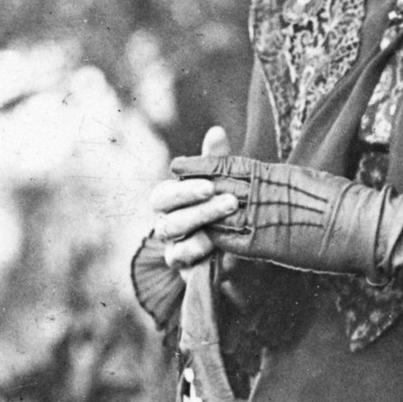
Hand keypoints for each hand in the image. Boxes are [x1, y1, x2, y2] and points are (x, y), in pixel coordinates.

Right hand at [149, 125, 244, 268]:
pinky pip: (185, 266)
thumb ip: (216, 161)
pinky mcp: (186, 270)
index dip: (184, 192)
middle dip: (199, 211)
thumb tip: (217, 131)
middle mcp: (167, 226)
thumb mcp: (222, 182)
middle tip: (231, 201)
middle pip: (169, 221)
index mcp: (169, 203)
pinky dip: (201, 255)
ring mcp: (174, 249)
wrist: (239, 244)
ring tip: (230, 222)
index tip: (210, 185)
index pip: (163, 196)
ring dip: (202, 233)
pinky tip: (223, 250)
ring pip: (175, 244)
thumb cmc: (223, 205)